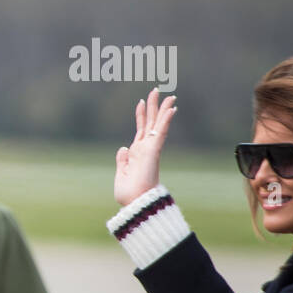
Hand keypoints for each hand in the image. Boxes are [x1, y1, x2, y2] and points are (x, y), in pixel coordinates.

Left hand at [114, 87, 176, 205]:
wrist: (135, 202)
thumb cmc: (129, 193)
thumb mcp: (121, 173)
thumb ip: (123, 160)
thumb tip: (123, 147)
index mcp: (137, 153)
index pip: (141, 130)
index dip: (141, 115)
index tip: (140, 102)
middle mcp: (145, 149)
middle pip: (151, 123)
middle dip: (154, 106)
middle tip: (156, 90)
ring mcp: (150, 149)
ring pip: (158, 125)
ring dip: (162, 109)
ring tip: (168, 95)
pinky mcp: (153, 151)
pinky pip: (160, 133)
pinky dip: (165, 121)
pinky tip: (171, 109)